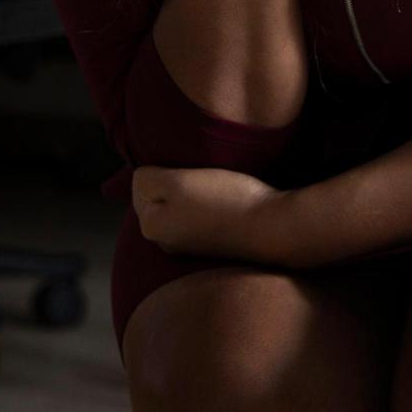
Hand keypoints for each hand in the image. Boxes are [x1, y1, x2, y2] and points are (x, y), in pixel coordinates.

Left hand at [132, 165, 289, 261]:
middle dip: (177, 182)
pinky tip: (227, 201)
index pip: (142, 180)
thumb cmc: (224, 199)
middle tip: (204, 176)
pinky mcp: (212, 243)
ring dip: (195, 191)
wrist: (271, 226)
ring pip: (182, 203)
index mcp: (150, 226)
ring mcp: (188, 245)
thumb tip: (140, 178)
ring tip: (218, 187)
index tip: (190, 169)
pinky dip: (210, 204)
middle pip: (161, 193)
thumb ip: (148, 179)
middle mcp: (164, 242)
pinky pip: (201, 214)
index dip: (165, 167)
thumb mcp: (178, 182)